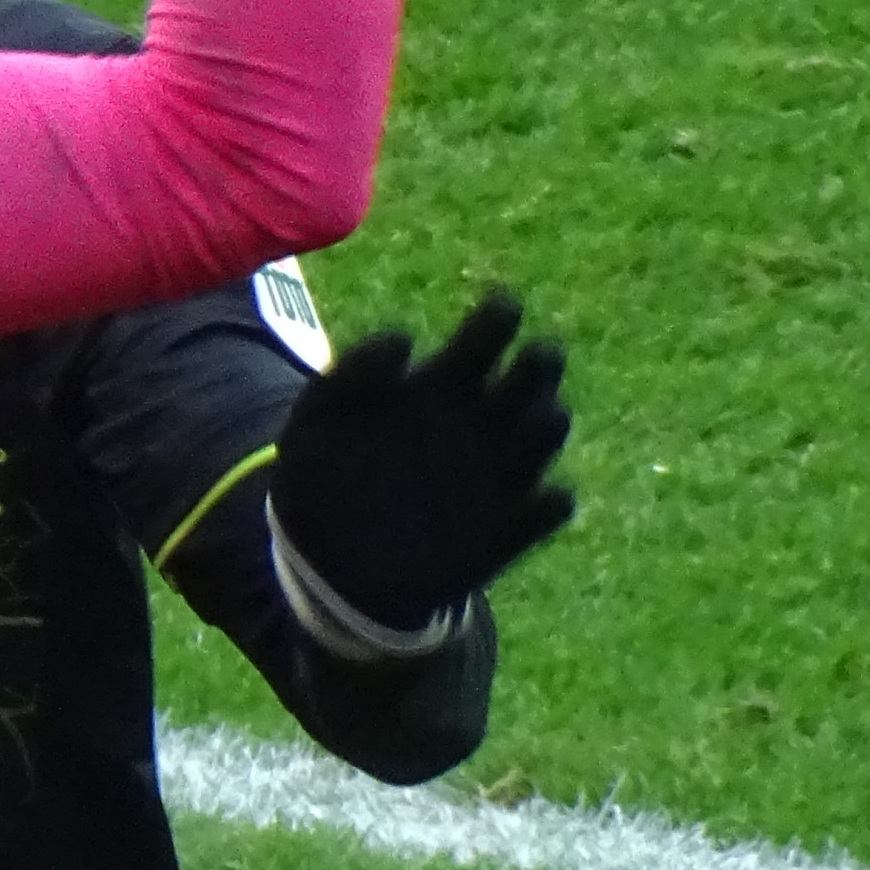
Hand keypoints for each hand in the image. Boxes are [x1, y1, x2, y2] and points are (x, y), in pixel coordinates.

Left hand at [267, 290, 572, 647]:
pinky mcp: (507, 531)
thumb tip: (404, 338)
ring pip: (547, 434)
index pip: (485, 337)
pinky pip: (549, 509)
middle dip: (540, 364)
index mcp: (437, 386)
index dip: (499, 319)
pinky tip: (539, 496)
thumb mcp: (318, 418)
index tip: (503, 305)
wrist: (325, 564)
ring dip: (548, 424)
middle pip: (531, 378)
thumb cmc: (321, 475)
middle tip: (536, 356)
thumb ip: (351, 374)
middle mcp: (477, 424)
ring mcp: (497, 475)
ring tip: (533, 419)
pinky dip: (551, 501)